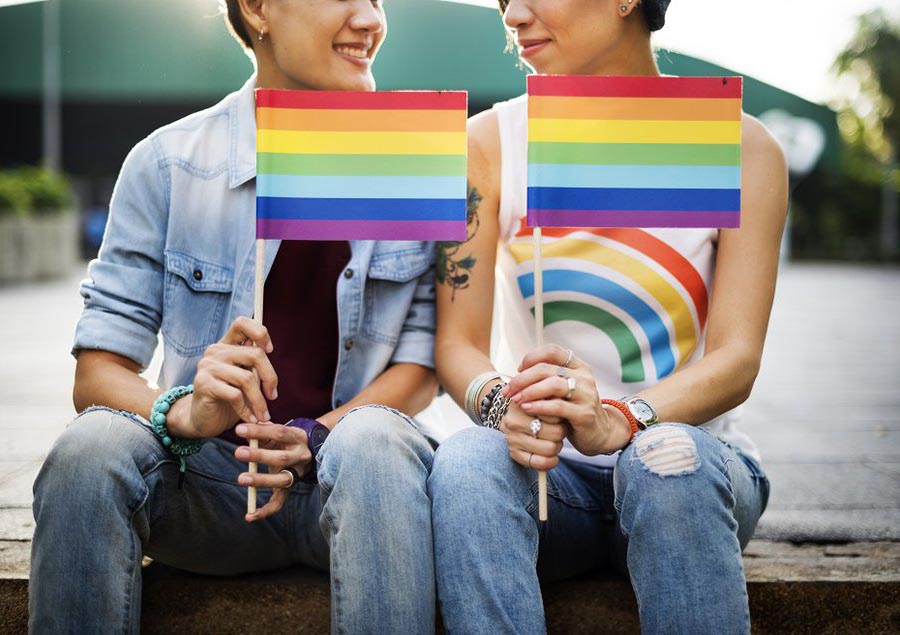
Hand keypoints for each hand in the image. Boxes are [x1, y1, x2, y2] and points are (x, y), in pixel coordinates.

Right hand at [169, 317, 277, 437]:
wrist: (202, 418)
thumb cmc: (228, 398)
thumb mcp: (244, 377)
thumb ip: (253, 363)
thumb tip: (268, 351)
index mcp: (226, 345)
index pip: (242, 323)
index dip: (260, 333)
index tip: (269, 351)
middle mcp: (215, 351)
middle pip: (255, 354)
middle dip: (270, 377)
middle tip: (273, 396)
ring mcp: (207, 366)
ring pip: (247, 378)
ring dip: (259, 400)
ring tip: (263, 414)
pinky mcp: (203, 384)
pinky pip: (235, 395)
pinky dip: (247, 410)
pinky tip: (250, 418)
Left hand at [234, 423, 313, 521]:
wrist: (311, 450)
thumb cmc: (287, 439)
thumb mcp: (279, 431)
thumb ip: (262, 430)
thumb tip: (242, 428)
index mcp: (297, 438)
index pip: (279, 432)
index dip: (259, 431)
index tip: (239, 430)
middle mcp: (301, 456)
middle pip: (281, 458)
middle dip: (259, 455)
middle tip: (238, 452)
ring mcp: (297, 474)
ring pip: (282, 480)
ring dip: (261, 480)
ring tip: (242, 478)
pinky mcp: (290, 489)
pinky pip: (279, 502)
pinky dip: (264, 510)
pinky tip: (249, 516)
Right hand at [498, 400, 565, 470]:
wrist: (517, 421)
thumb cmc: (536, 410)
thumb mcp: (542, 399)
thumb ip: (552, 397)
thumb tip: (561, 398)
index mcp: (522, 403)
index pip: (554, 413)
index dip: (561, 416)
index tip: (558, 416)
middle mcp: (514, 421)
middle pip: (556, 432)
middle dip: (561, 432)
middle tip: (558, 430)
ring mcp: (512, 438)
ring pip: (550, 448)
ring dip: (557, 447)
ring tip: (554, 441)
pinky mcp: (514, 453)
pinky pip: (540, 463)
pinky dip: (551, 462)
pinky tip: (553, 457)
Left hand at [505, 344, 631, 455]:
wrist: (599, 432)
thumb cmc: (574, 408)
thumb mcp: (563, 389)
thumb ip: (548, 378)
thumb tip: (519, 372)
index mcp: (578, 366)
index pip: (552, 351)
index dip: (532, 357)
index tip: (519, 369)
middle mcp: (584, 377)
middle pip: (547, 369)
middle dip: (522, 379)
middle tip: (508, 390)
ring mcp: (586, 395)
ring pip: (553, 385)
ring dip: (529, 391)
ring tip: (515, 399)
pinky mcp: (584, 414)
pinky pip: (558, 406)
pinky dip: (539, 406)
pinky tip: (526, 408)